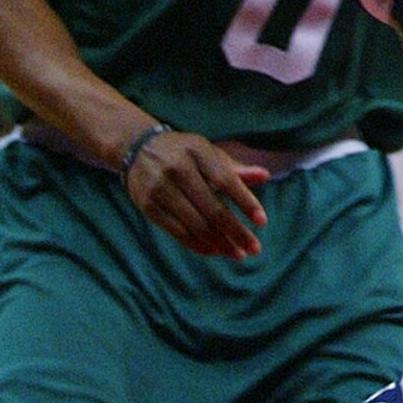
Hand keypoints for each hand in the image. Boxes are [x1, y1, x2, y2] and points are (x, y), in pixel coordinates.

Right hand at [121, 124, 269, 260]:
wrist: (137, 148)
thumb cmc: (183, 152)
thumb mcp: (208, 152)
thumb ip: (234, 167)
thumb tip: (264, 175)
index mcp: (197, 150)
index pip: (225, 180)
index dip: (245, 202)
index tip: (262, 221)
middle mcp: (178, 168)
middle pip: (212, 208)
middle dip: (235, 231)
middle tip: (254, 249)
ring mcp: (161, 189)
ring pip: (196, 225)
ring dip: (220, 244)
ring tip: (237, 254)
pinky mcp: (149, 207)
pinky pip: (178, 232)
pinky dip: (198, 245)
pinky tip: (214, 251)